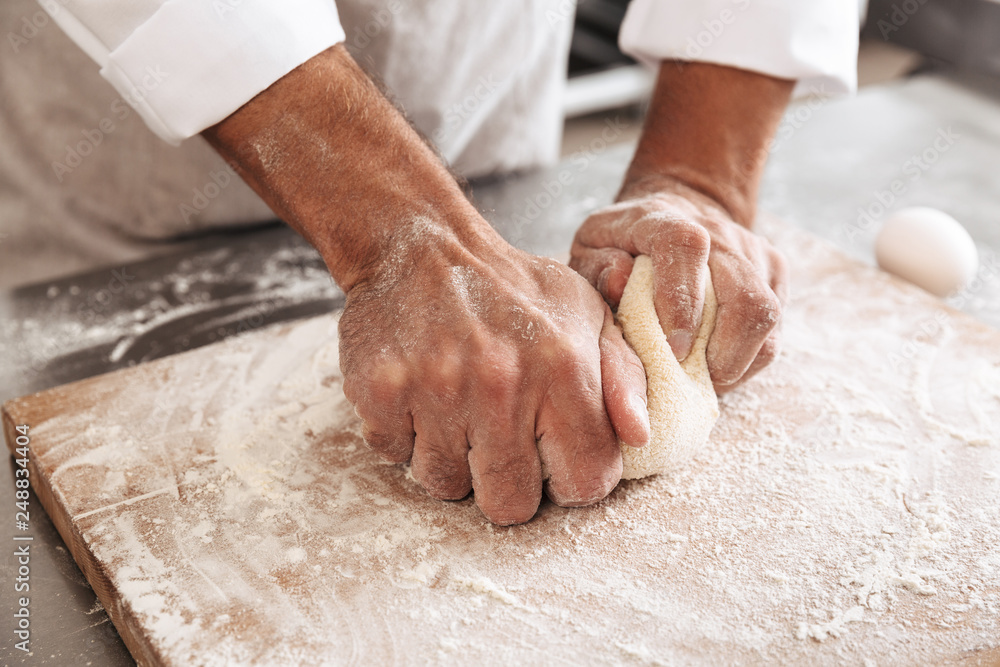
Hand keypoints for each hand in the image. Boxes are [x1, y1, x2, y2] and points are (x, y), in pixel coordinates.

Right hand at [339, 223, 649, 524]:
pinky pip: (394, 454)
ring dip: (450, 457)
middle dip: (507, 482)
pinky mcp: (381, 389)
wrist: (425, 245)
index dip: (571, 481)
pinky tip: (418, 394)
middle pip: (510, 506)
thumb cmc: (515, 290)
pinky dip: (403, 433)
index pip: (585, 482)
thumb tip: (641, 435)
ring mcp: (437, 388)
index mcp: (564, 369)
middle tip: (497, 437)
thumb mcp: (587, 316)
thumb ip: (624, 377)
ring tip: (455, 406)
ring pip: (445, 485)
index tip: (552, 458)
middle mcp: (502, 383)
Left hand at [570, 176, 787, 391]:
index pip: (686, 246)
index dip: (682, 300)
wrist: (678, 211)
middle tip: (688, 376)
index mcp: (665, 219)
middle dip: (720, 353)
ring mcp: (752, 252)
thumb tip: (619, 280)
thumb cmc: (624, 241)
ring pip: (767, 318)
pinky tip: (714, 360)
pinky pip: (774, 330)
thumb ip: (596, 266)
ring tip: (701, 374)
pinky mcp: (774, 272)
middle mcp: (718, 233)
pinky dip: (746, 359)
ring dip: (736, 361)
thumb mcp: (592, 247)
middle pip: (745, 296)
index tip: (672, 347)